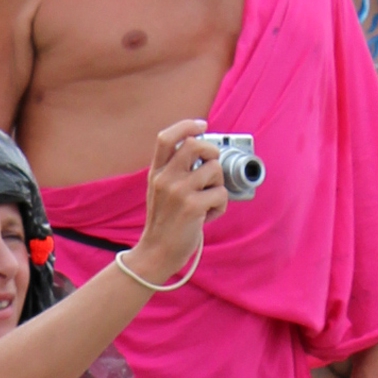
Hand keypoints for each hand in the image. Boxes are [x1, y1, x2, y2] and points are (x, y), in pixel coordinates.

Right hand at [126, 119, 227, 281]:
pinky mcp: (192, 207)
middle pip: (195, 145)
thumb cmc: (164, 223)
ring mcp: (178, 192)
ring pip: (214, 169)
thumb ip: (174, 171)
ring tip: (208, 200)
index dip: (186, 125)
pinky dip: (220, 206)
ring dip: (218, 185)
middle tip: (212, 167)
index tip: (202, 125)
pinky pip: (221, 195)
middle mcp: (165, 178)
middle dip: (212, 152)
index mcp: (156, 172)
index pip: (166, 137)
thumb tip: (204, 154)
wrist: (156, 253)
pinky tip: (208, 216)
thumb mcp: (159, 191)